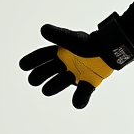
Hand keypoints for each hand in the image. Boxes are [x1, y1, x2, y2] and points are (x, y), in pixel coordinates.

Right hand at [18, 13, 133, 108]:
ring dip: (56, 84)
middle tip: (37, 79)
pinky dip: (80, 99)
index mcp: (59, 53)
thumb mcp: (74, 39)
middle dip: (41, 75)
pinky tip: (78, 103)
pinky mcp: (88, 82)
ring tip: (54, 85)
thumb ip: (60, 35)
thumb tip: (43, 29)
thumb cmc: (90, 43)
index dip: (31, 61)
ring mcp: (76, 74)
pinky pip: (82, 93)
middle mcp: (65, 64)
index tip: (23, 66)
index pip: (41, 57)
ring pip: (60, 83)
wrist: (110, 48)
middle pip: (46, 72)